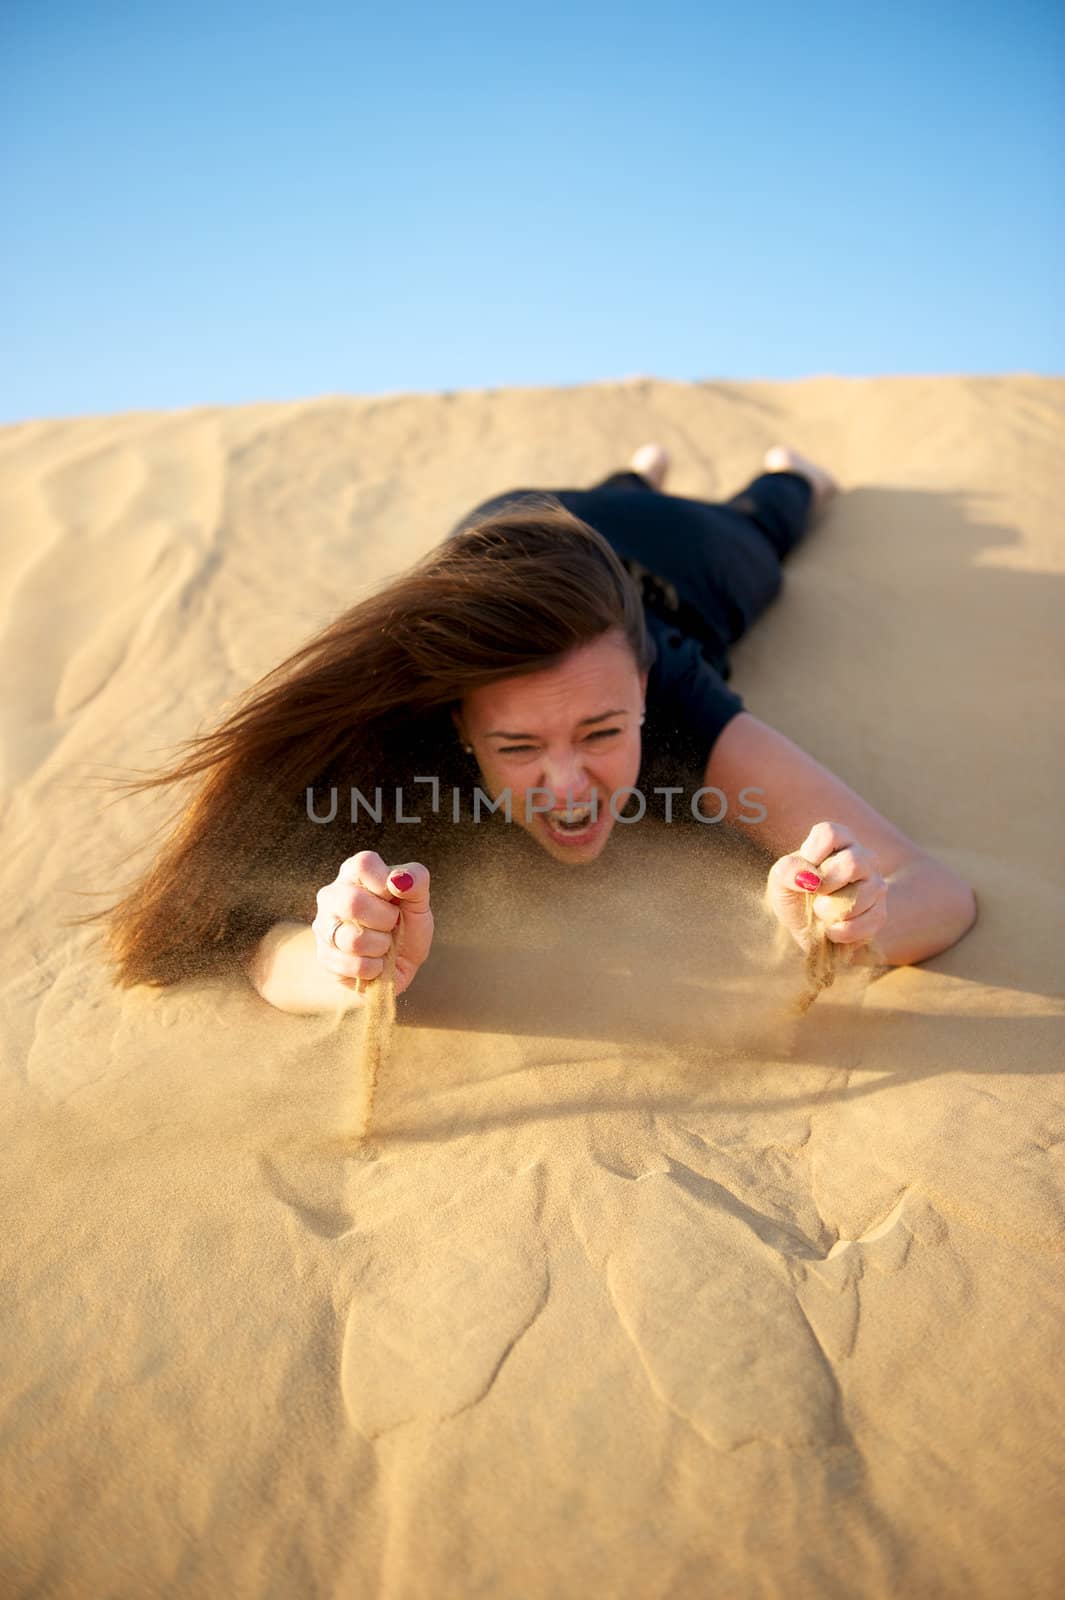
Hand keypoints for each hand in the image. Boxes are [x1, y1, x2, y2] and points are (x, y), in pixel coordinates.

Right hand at [312, 851, 433, 995]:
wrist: (399, 964)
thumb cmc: (406, 924)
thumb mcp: (419, 900)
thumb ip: (416, 881)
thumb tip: (398, 880)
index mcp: (354, 873)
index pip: (363, 864)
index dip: (385, 882)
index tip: (396, 895)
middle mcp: (332, 895)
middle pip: (352, 903)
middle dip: (385, 919)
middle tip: (392, 923)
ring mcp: (324, 927)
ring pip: (353, 939)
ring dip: (382, 946)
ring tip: (384, 944)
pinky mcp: (325, 958)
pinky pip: (355, 966)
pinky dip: (376, 967)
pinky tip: (376, 962)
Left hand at [767, 820, 887, 951]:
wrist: (810, 930)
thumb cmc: (796, 895)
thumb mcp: (781, 881)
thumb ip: (787, 871)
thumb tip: (808, 878)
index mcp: (839, 840)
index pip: (830, 834)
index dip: (812, 855)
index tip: (804, 871)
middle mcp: (863, 857)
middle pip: (852, 863)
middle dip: (825, 884)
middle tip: (814, 892)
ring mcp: (876, 885)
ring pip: (859, 897)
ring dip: (828, 911)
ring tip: (821, 911)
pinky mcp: (880, 914)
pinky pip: (860, 924)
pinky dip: (837, 931)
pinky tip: (832, 927)